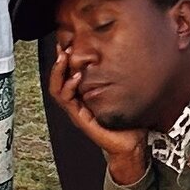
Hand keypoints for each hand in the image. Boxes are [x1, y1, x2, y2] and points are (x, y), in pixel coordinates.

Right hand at [46, 45, 153, 181]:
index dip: (65, 60)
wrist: (131, 146)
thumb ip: (122, 80)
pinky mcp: (80, 119)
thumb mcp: (124, 95)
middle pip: (57, 80)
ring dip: (58, 72)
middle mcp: (77, 104)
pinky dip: (69, 88)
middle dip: (57, 62)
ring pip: (57, 90)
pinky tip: (76, 77)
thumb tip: (132, 57)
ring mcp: (77, 112)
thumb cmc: (129, 121)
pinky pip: (68, 102)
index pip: (68, 75)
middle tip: (60, 47)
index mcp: (85, 97)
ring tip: (63, 58)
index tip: (66, 43)